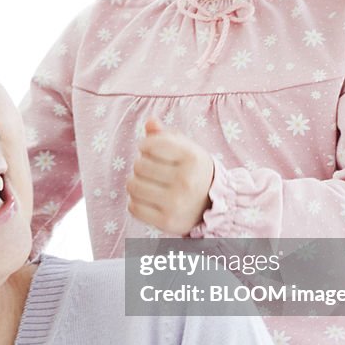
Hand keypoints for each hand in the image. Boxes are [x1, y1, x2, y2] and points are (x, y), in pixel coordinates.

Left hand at [127, 119, 214, 233]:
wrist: (212, 206)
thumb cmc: (193, 171)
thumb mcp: (186, 149)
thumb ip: (166, 135)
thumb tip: (150, 122)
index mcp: (192, 157)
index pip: (148, 145)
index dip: (145, 146)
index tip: (152, 151)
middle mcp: (186, 181)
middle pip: (138, 165)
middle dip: (142, 165)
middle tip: (154, 171)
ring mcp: (177, 203)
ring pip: (132, 186)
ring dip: (136, 183)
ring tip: (148, 184)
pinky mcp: (167, 222)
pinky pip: (133, 207)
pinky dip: (136, 202)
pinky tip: (148, 199)